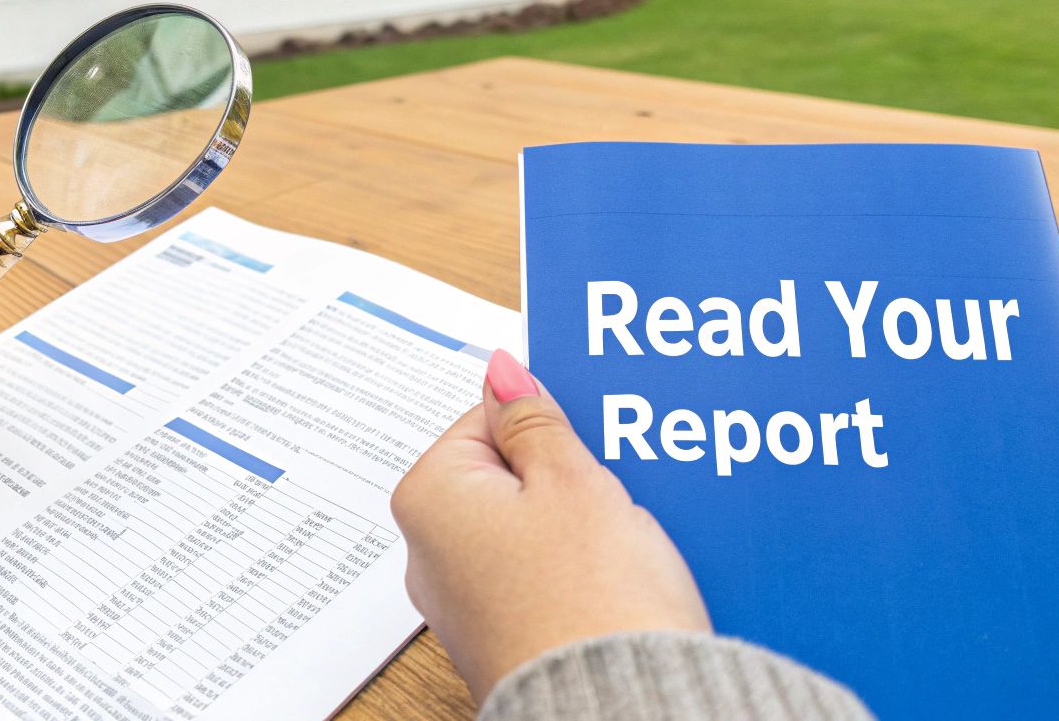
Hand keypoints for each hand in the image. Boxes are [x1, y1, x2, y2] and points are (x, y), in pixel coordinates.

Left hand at [391, 349, 709, 701]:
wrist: (620, 712)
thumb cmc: (591, 600)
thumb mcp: (573, 482)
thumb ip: (535, 420)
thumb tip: (502, 371)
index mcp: (431, 498)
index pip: (487, 418)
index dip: (551, 422)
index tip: (591, 437)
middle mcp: (432, 553)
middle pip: (507, 475)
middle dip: (567, 472)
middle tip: (615, 482)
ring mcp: (468, 602)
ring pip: (530, 527)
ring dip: (581, 521)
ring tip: (627, 533)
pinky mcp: (507, 637)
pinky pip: (543, 576)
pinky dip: (581, 568)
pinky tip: (621, 574)